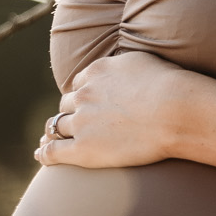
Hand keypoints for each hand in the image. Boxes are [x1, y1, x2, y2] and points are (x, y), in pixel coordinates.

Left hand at [35, 50, 191, 168]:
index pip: (79, 84)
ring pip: (57, 126)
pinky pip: (54, 151)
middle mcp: (83, 95)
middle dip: (70, 112)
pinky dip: (45, 153)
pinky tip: (40, 155)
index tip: (86, 103)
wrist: (175, 110)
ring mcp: (81, 122)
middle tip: (75, 122)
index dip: (82, 95)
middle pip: (67, 104)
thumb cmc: (168, 85)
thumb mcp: (140, 61)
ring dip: (53, 131)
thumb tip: (117, 67)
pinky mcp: (84, 149)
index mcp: (95, 72)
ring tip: (50, 138)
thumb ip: (121, 64)